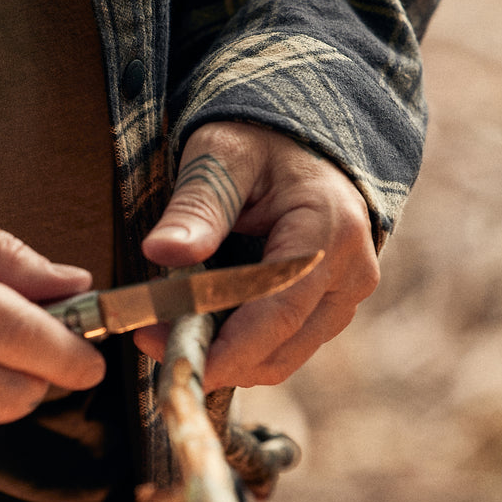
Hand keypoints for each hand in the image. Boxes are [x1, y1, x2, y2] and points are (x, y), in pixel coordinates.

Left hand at [135, 121, 379, 391]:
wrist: (303, 142)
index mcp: (328, 233)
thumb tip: (162, 253)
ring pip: (281, 357)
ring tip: (171, 328)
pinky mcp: (330, 305)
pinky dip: (241, 346)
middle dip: (214, 359)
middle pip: (280, 351)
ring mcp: (344, 295)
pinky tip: (204, 322)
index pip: (277, 315)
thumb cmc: (263, 141)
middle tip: (152, 339)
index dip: (223, 352)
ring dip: (225, 357)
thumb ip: (197, 205)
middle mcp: (349, 274)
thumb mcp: (223, 156)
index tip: (169, 358)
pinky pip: (284, 345)